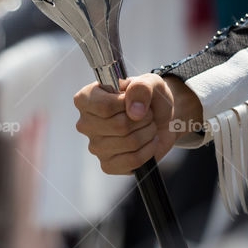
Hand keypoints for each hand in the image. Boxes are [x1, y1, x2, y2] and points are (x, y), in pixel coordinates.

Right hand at [73, 74, 201, 173]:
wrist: (161, 119)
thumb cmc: (149, 98)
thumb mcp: (149, 83)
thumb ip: (141, 88)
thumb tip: (135, 112)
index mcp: (86, 99)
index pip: (104, 107)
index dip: (126, 104)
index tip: (134, 100)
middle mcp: (85, 124)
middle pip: (119, 125)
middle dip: (144, 118)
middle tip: (147, 114)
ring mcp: (95, 147)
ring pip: (130, 142)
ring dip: (149, 132)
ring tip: (149, 126)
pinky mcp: (107, 165)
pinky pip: (133, 160)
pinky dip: (149, 150)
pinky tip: (149, 142)